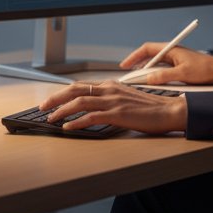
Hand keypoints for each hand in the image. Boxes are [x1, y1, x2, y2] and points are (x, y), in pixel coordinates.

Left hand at [40, 81, 186, 133]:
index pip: (80, 85)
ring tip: (50, 118)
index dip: (63, 93)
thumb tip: (95, 107)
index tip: (51, 100)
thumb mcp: (127, 99)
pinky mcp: (118, 114)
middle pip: (75, 90)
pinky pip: (91, 117)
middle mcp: (110, 89)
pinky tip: (68, 127)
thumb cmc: (151, 108)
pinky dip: (76, 122)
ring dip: (61, 111)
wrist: (170, 111)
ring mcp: (113, 101)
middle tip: (42, 107)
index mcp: (111, 85)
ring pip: (79, 102)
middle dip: (55, 98)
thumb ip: (111, 100)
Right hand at [118, 43, 212, 85]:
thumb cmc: (205, 69)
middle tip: (128, 75)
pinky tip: (150, 82)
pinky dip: (154, 75)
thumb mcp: (183, 73)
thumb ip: (164, 76)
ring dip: (145, 71)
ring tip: (136, 80)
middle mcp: (171, 52)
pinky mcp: (178, 67)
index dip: (134, 56)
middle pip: (148, 56)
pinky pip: (161, 69)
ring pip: (154, 64)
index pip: (147, 49)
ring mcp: (174, 59)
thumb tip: (149, 79)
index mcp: (171, 49)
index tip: (125, 65)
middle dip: (137, 65)